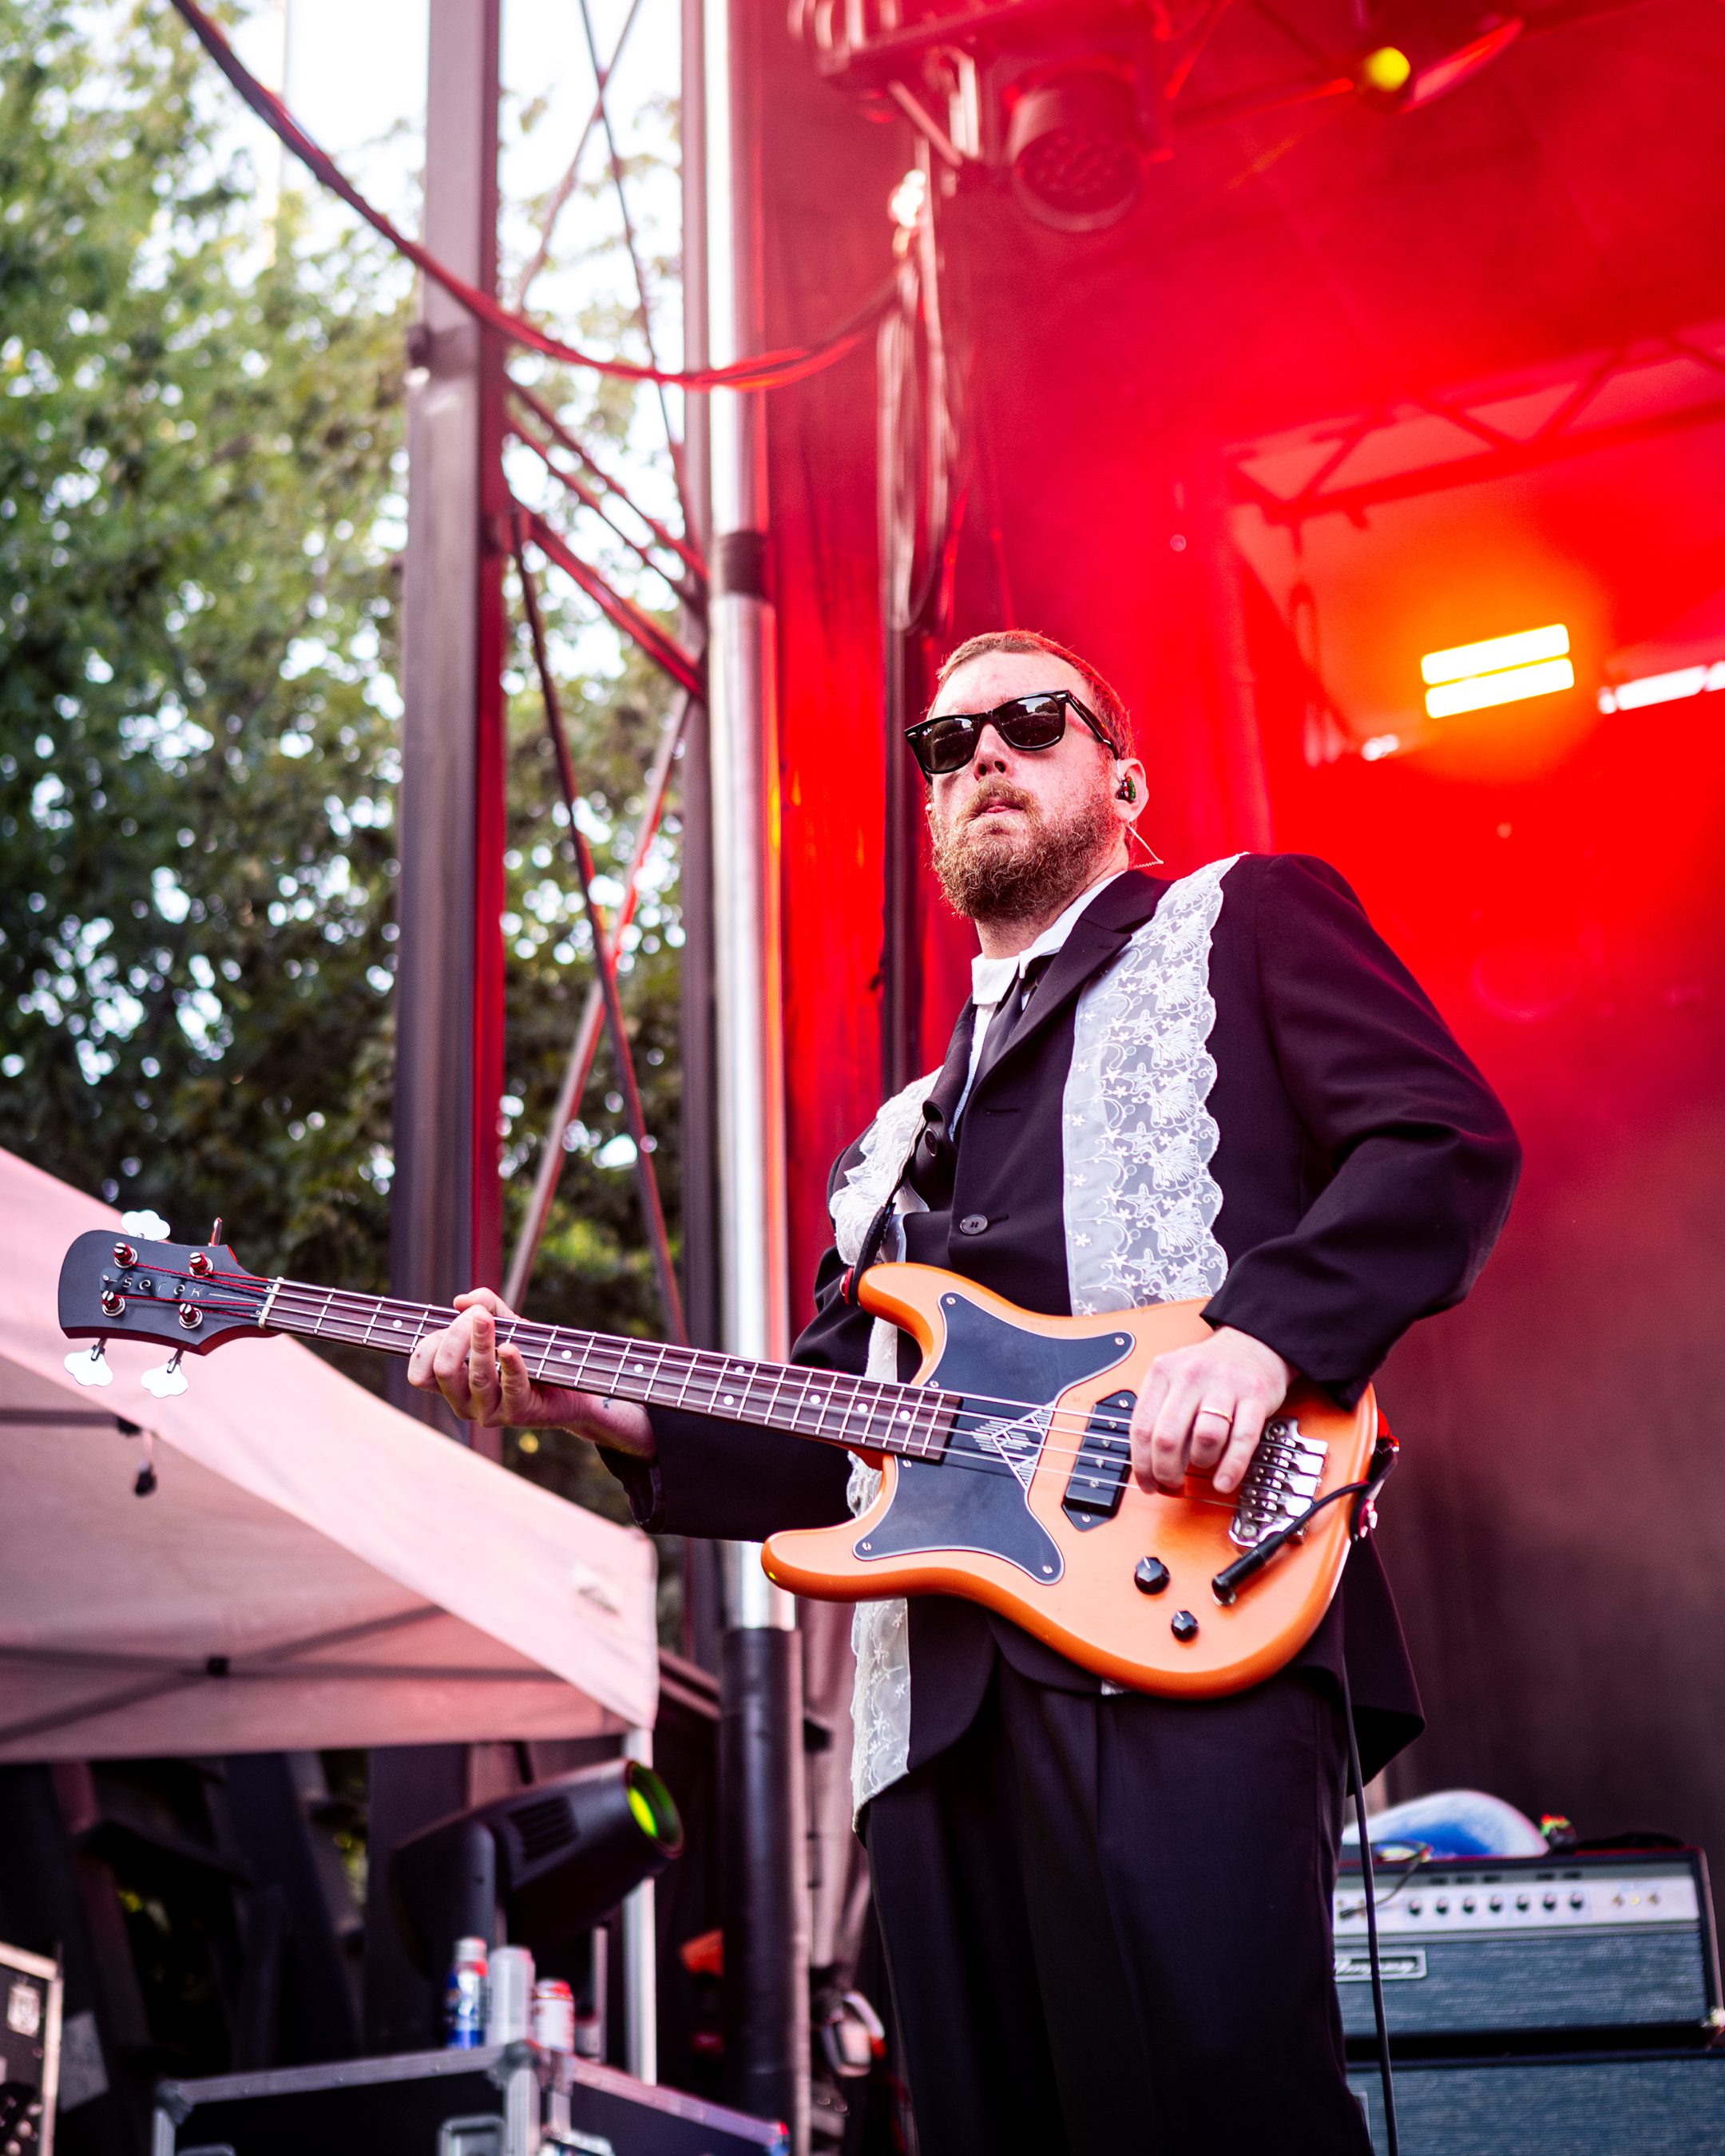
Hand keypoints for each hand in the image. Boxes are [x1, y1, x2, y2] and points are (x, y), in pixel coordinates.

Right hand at [406, 1288, 655, 1457]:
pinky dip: (510, 1364)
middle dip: (455, 1336)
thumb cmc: (530, 1355)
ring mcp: (490, 1411)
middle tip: (476, 1314)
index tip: (448, 1323)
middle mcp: (464, 1403)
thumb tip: (461, 1300)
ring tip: (485, 1319)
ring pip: (475, 1378)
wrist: (570, 1387)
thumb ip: (485, 1306)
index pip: (420, 1373)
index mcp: (452, 1385)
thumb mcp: (506, 1324)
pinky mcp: (519, 1412)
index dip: (427, 1346)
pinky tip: (510, 1347)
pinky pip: (511, 1387)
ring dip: (480, 1344)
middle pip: (444, 1370)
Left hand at [1130, 1326, 1292, 1497]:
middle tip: (1171, 1484)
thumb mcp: (1174, 1377)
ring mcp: (1224, 1385)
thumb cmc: (1209, 1369)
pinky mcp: (1255, 1396)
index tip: (1148, 1482)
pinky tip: (1224, 1480)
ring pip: (1204, 1438)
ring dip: (1200, 1463)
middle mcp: (1191, 1376)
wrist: (1254, 1344)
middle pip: (1167, 1437)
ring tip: (1202, 1465)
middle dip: (1166, 1471)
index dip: (1142, 1465)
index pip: (1141, 1427)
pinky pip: (1242, 1440)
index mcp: (1164, 1372)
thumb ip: (1158, 1413)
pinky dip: (1232, 1467)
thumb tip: (1149, 1463)